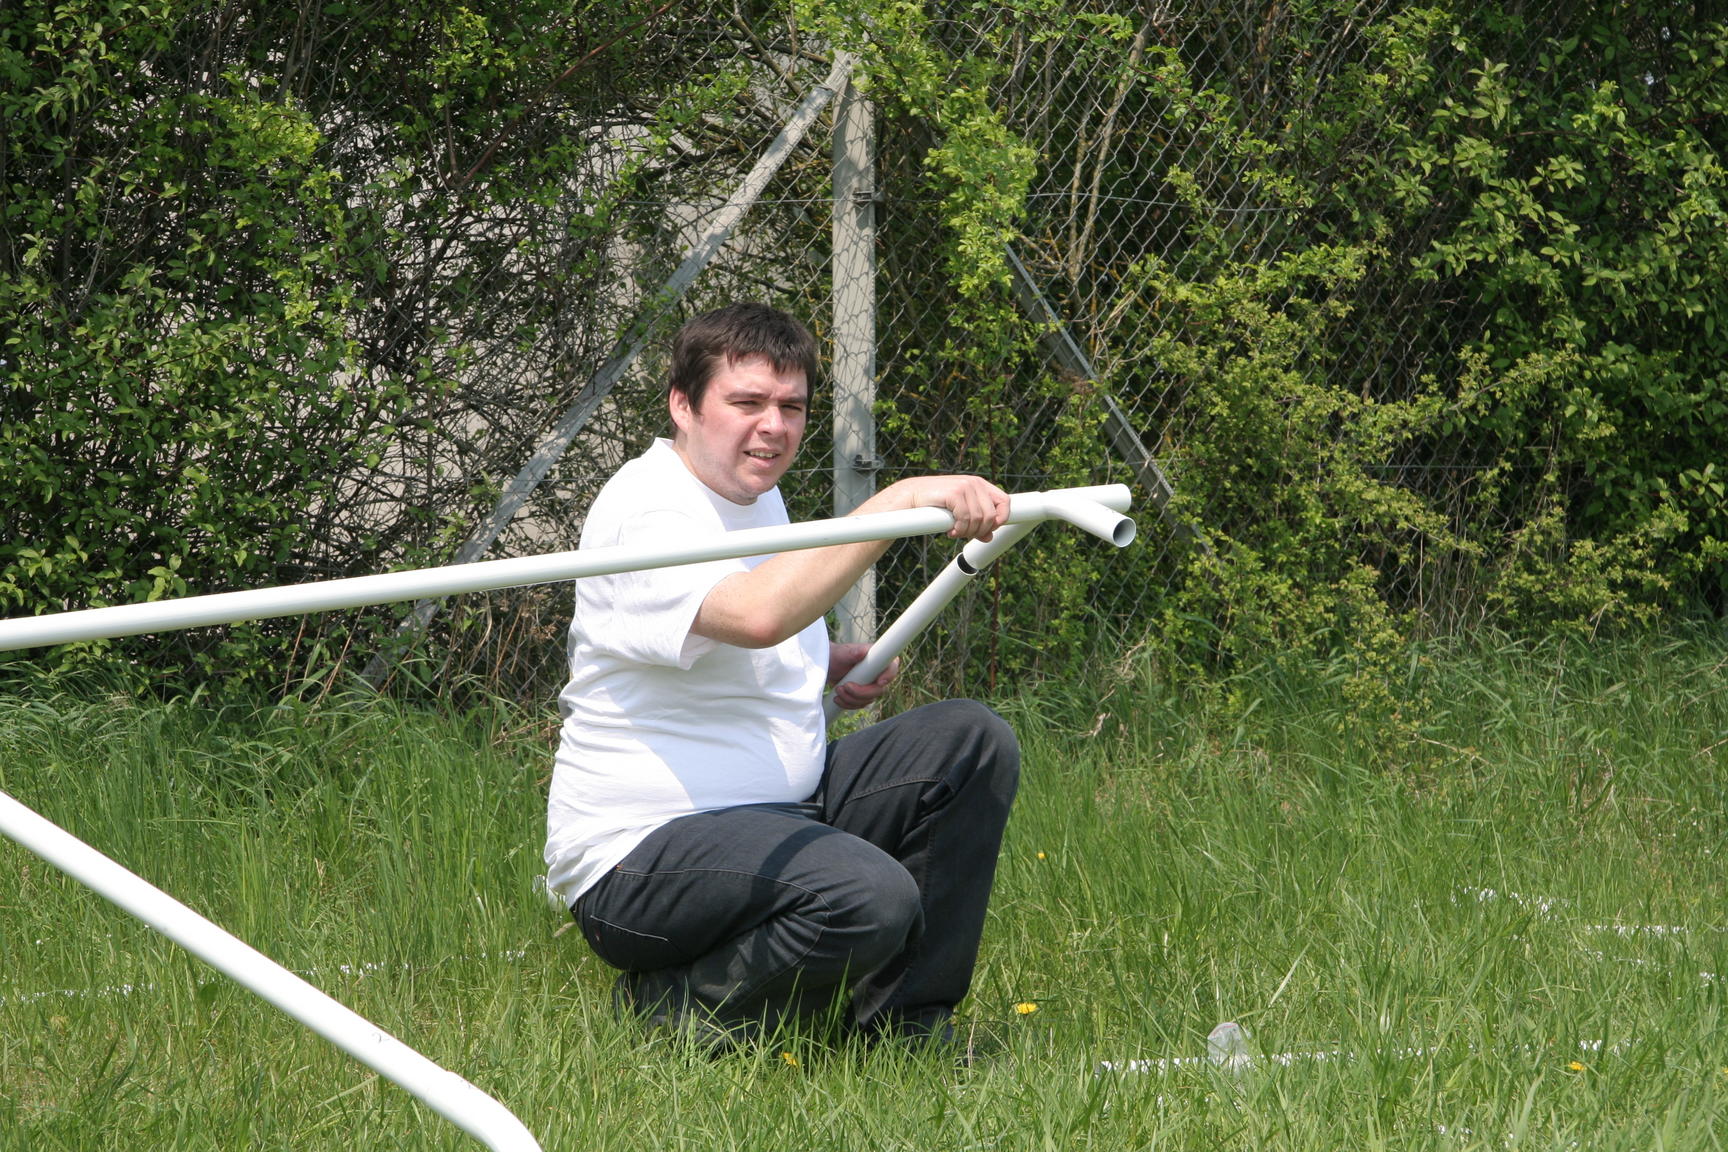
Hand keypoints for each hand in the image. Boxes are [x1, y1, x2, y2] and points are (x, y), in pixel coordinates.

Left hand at [828, 641, 899, 709]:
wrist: (828, 666)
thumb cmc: (836, 655)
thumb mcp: (842, 653)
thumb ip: (853, 652)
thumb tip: (863, 651)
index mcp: (878, 658)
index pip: (891, 668)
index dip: (889, 676)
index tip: (879, 682)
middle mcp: (878, 673)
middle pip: (879, 690)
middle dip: (861, 692)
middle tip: (846, 686)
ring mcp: (871, 685)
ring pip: (868, 699)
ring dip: (851, 698)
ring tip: (838, 689)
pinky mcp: (863, 694)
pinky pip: (860, 704)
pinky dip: (847, 704)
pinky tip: (837, 698)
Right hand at [895, 475, 1010, 540]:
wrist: (912, 496)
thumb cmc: (935, 504)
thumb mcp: (960, 512)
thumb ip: (976, 522)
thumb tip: (989, 537)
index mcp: (980, 485)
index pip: (1005, 501)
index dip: (1000, 519)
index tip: (987, 531)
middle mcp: (975, 483)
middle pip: (992, 515)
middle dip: (980, 531)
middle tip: (965, 535)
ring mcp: (965, 486)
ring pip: (979, 519)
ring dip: (967, 532)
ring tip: (955, 532)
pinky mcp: (955, 493)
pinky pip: (966, 518)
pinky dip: (959, 529)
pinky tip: (950, 531)